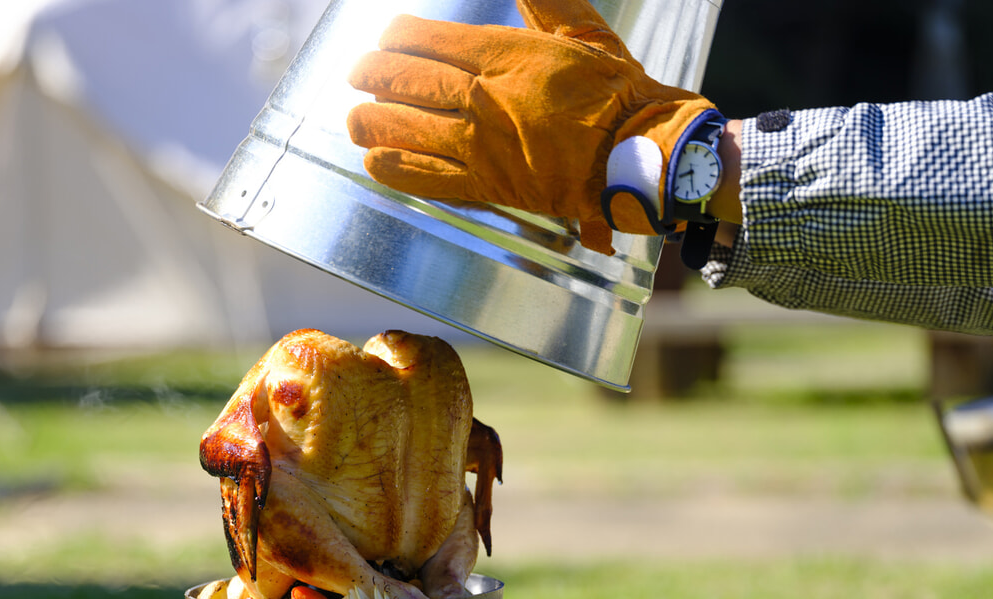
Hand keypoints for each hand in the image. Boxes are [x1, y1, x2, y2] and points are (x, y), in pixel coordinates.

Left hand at [346, 0, 714, 254]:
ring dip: (373, 122)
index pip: (429, 40)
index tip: (384, 37)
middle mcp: (484, 99)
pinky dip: (396, 170)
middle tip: (356, 72)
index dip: (397, 37)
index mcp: (505, 56)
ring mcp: (482, 146)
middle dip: (373, 75)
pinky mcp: (488, 186)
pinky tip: (375, 163)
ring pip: (407, 130)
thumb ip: (546, 3)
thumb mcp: (583, 32)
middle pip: (408, 81)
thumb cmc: (617, 93)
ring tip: (354, 120)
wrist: (638, 154)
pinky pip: (429, 178)